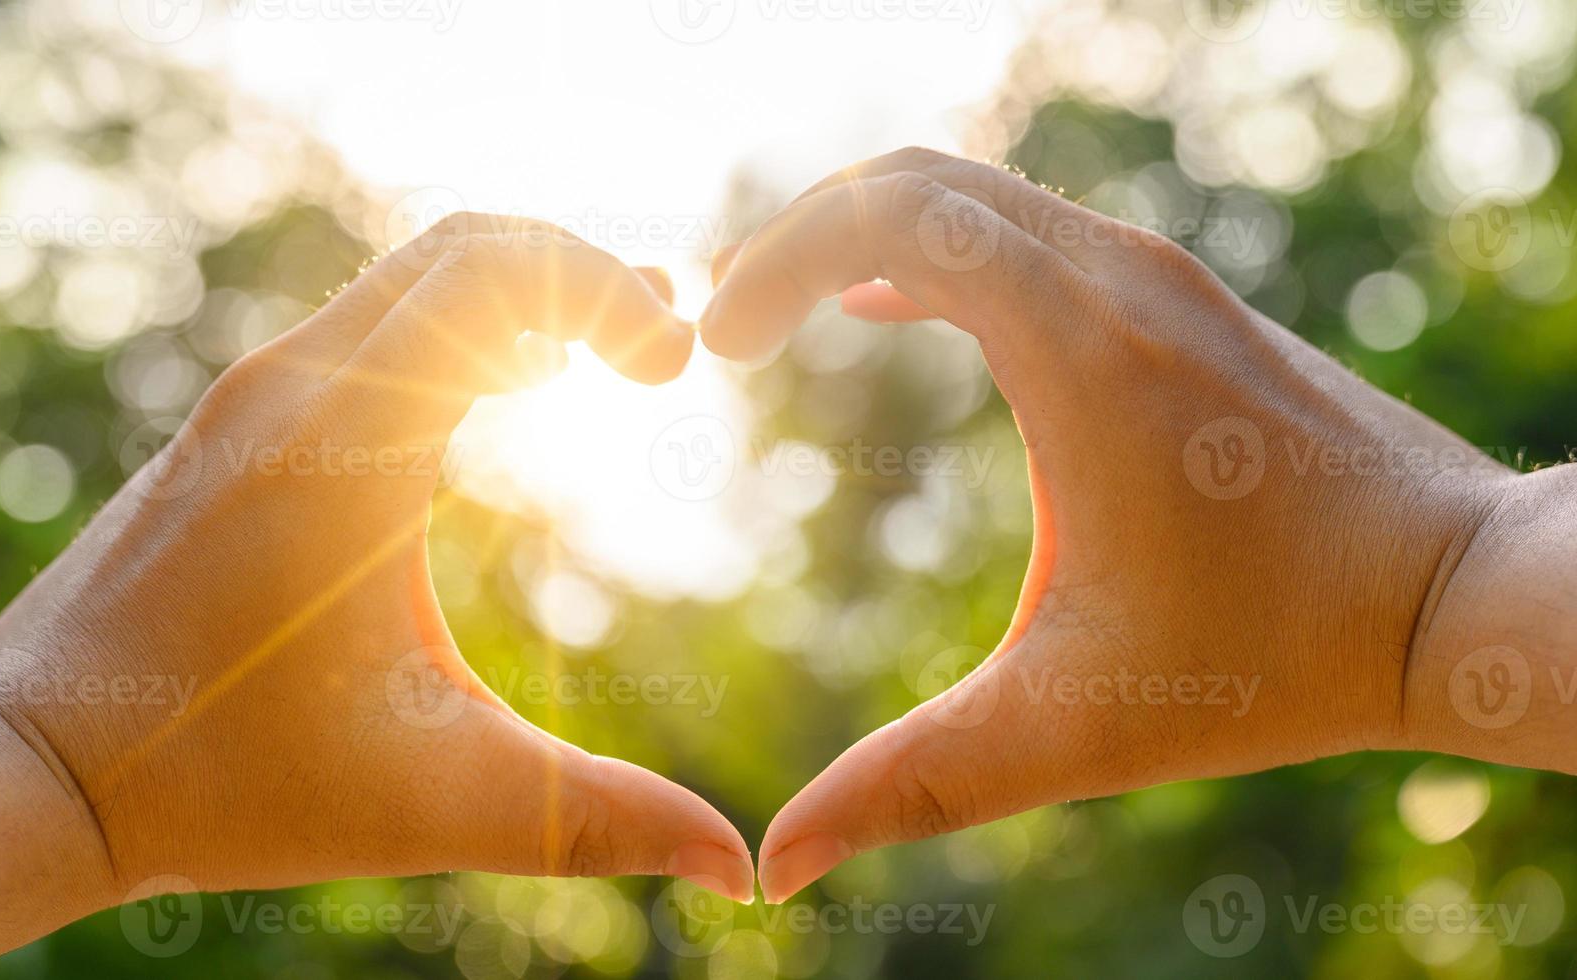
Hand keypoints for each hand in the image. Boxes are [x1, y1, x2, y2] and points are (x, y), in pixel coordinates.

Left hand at [0, 214, 755, 901]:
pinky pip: (363, 324)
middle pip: (463, 246)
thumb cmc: (224, 783)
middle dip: (580, 275)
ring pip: (407, 278)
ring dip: (515, 298)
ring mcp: (250, 397)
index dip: (609, 291)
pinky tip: (498, 395)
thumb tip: (739, 869)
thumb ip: (599, 821)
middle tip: (660, 345)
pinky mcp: (232, 424)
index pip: (496, 272)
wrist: (31, 767)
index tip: (672, 369)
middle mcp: (290, 390)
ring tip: (599, 360)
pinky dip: (450, 329)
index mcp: (346, 448)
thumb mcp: (436, 799)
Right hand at [700, 147, 1572, 903]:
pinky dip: (940, 253)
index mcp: (1079, 347)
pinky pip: (1030, 233)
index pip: (890, 218)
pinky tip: (894, 315)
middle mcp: (1120, 280)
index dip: (775, 260)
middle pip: (919, 179)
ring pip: (978, 196)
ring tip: (786, 314)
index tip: (716, 348)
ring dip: (868, 236)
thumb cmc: (1279, 657)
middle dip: (801, 235)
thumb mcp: (1076, 725)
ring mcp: (1160, 279)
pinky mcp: (1182, 302)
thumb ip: (917, 786)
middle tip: (727, 324)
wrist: (1457, 595)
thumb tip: (780, 863)